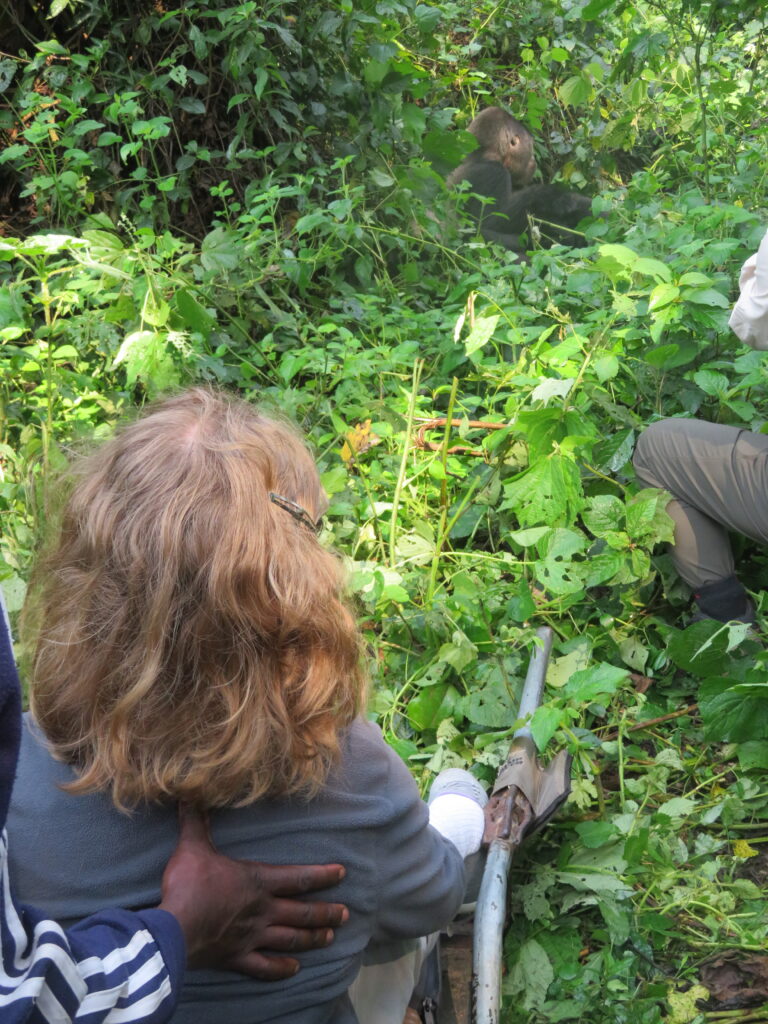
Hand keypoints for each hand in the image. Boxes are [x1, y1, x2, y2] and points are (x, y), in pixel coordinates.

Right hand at [159, 803, 347, 978]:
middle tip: (346, 914)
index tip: (343, 873)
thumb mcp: (193, 846)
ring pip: (290, 939)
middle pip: (302, 912)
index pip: (299, 877)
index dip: (323, 875)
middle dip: (326, 912)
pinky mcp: (237, 958)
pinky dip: (281, 969)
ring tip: (331, 938)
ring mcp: (251, 937)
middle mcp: (262, 910)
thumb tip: (190, 793)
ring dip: (312, 938)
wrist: (173, 930)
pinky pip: (265, 967)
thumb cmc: (188, 885)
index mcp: (257, 881)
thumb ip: (196, 820)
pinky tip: (294, 970)